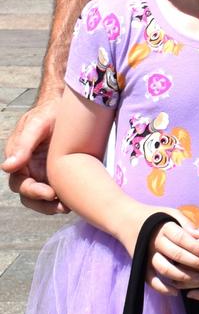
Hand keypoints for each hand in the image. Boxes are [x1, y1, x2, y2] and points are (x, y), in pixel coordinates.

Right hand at [2, 97, 68, 213]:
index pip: (21, 185)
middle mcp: (29, 171)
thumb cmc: (48, 113)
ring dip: (54, 206)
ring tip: (69, 207)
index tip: (50, 194)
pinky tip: (76, 199)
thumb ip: (23, 144)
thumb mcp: (36, 124)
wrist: (68, 106)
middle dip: (44, 205)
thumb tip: (7, 167)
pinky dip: (65, 197)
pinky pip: (60, 190)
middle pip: (31, 197)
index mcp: (19, 161)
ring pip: (44, 199)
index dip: (33, 192)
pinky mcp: (59, 174)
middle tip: (62, 207)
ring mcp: (44, 174)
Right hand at [141, 209, 198, 296]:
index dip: (195, 247)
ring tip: (198, 279)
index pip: (181, 238)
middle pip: (176, 254)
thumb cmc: (155, 216)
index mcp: (163, 227)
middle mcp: (155, 242)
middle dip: (194, 263)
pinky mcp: (141, 265)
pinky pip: (150, 280)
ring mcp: (147, 255)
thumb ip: (186, 223)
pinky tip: (176, 292)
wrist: (127, 220)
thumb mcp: (170, 213)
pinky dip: (162, 288)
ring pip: (165, 269)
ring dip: (182, 276)